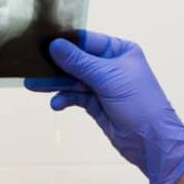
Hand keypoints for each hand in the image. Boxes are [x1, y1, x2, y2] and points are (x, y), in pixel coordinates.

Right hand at [25, 30, 183, 183]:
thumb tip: (54, 45)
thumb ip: (79, 61)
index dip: (64, 41)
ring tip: (33, 85)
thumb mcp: (108, 78)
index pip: (86, 40)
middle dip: (55, 65)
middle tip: (31, 65)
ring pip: (71, 78)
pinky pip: (73, 95)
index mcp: (119, 51)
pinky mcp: (95, 102)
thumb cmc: (140, 104)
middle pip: (75, 60)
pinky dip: (64, 98)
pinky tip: (56, 104)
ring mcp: (102, 85)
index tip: (41, 41)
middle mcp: (110, 65)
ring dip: (54, 83)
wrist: (152, 143)